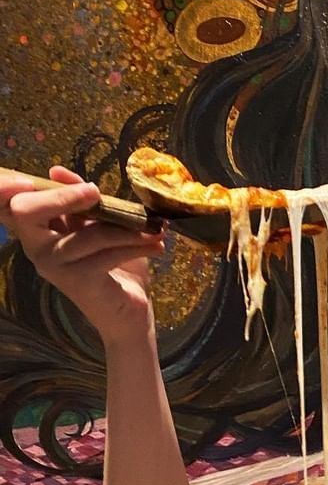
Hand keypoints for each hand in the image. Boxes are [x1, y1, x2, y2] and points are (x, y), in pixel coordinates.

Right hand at [0, 165, 162, 344]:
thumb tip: (56, 171)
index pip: (13, 203)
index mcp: (36, 230)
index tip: (49, 173)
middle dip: (63, 196)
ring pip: (87, 233)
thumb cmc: (112, 267)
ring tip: (155, 228)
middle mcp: (35, 249)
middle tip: (97, 191)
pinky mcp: (77, 281)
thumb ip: (78, 198)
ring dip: (127, 228)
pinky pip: (107, 253)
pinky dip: (136, 246)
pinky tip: (157, 245)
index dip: (8, 185)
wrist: (127, 313)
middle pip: (27, 211)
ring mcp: (53, 267)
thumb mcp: (96, 226)